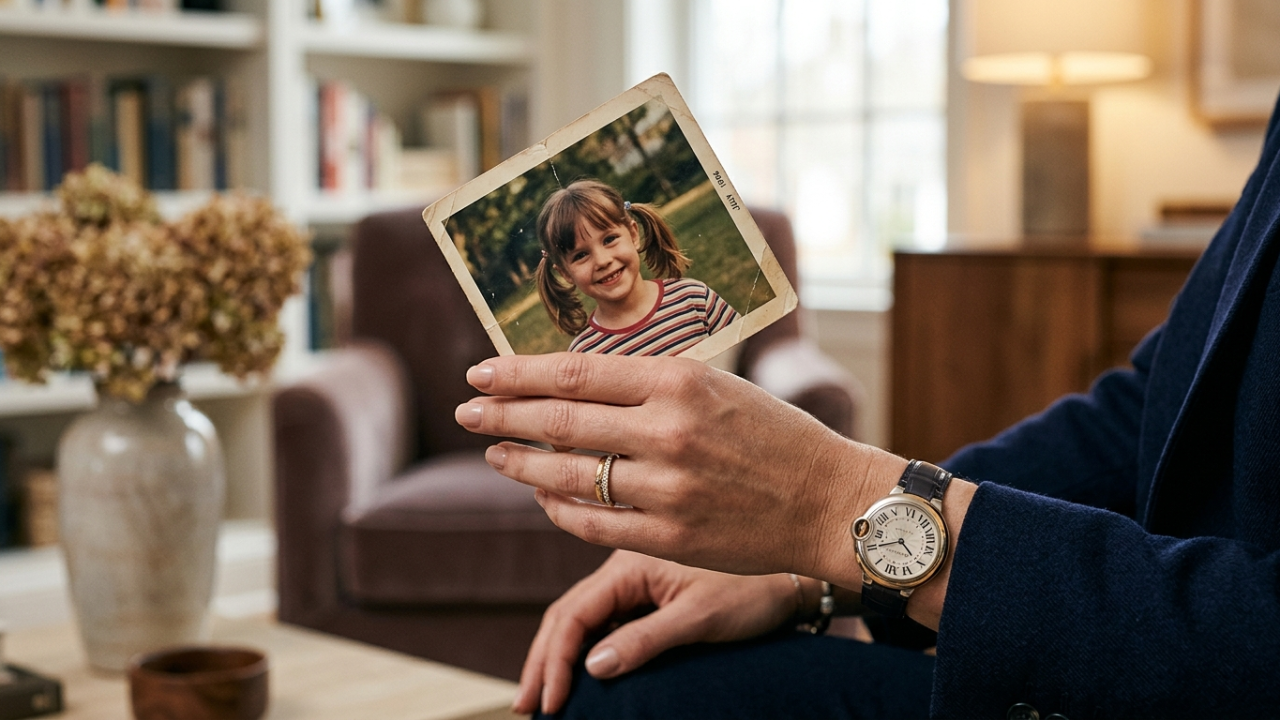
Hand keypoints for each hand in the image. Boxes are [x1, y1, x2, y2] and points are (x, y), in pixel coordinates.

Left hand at [455, 352, 906, 582]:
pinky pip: (591, 524)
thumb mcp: (715, 385)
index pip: (574, 373)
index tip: (479, 371)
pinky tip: (542, 497)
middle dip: (500, 415)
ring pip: (566, 477)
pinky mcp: (670, 538)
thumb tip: (569, 383)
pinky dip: (558, 510)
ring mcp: (667, 490)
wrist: (829, 502)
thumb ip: (647, 384)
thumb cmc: (772, 435)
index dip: (517, 373)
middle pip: (557, 421)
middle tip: (466, 411)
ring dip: (519, 465)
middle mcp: (668, 431)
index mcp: (678, 381)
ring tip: (495, 455)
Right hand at [514, 549, 801, 714]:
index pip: (574, 613)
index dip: (556, 661)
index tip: (549, 705)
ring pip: (582, 618)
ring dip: (559, 657)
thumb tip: (593, 667)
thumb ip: (646, 639)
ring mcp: (636, 580)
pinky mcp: (650, 594)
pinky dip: (584, 650)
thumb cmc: (755, 591)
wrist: (796, 576)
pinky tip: (578, 675)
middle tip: (526, 709)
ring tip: (541, 699)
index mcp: (631, 564)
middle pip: (567, 615)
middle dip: (543, 662)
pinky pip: (604, 621)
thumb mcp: (701, 618)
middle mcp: (626, 567)